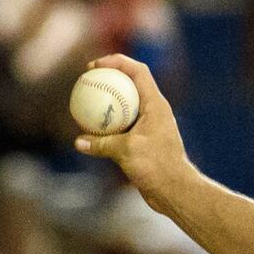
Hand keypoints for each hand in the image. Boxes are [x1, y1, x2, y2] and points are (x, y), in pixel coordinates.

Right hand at [71, 55, 187, 183]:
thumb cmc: (158, 168)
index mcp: (156, 105)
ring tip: (85, 101)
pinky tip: (89, 130)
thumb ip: (102, 144)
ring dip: (107, 101)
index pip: (138, 71)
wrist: (175, 191)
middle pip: (130, 84)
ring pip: (125, 105)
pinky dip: (107, 124)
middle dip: (109, 78)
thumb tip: (79, 142)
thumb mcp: (127, 152)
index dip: (117, 62)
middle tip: (87, 79)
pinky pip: (122, 125)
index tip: (95, 66)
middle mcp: (154, 111)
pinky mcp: (143, 140)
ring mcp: (149, 125)